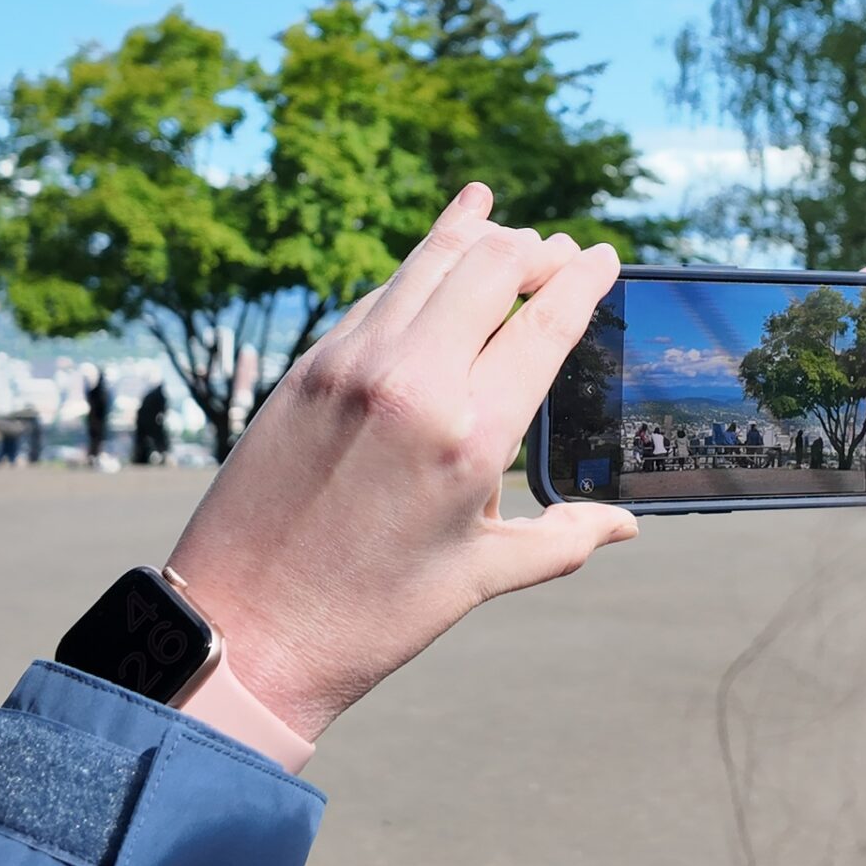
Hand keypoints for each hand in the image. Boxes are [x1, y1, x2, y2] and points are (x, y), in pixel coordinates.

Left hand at [165, 184, 637, 740]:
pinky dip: (419, 270)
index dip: (582, 279)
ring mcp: (352, 365)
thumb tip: (624, 523)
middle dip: (536, 250)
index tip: (603, 257)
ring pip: (428, 263)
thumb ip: (560, 538)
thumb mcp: (477, 577)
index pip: (545, 323)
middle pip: (491, 266)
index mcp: (471, 437)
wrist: (240, 628)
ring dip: (477, 241)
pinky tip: (439, 257)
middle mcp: (413, 383)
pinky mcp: (308, 367)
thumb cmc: (367, 616)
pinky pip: (379, 295)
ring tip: (508, 236)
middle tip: (560, 254)